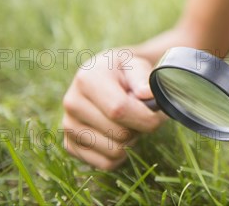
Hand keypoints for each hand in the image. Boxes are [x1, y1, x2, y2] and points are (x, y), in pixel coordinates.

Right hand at [62, 49, 166, 169]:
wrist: (103, 77)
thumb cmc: (124, 71)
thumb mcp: (135, 64)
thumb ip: (143, 77)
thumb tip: (147, 95)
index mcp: (87, 80)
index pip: (119, 110)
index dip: (145, 118)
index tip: (160, 115)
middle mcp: (72, 104)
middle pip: (119, 133)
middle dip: (141, 128)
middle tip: (143, 114)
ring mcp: (69, 126)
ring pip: (114, 151)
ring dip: (131, 141)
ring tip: (130, 122)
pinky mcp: (70, 145)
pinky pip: (105, 164)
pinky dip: (121, 155)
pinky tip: (121, 136)